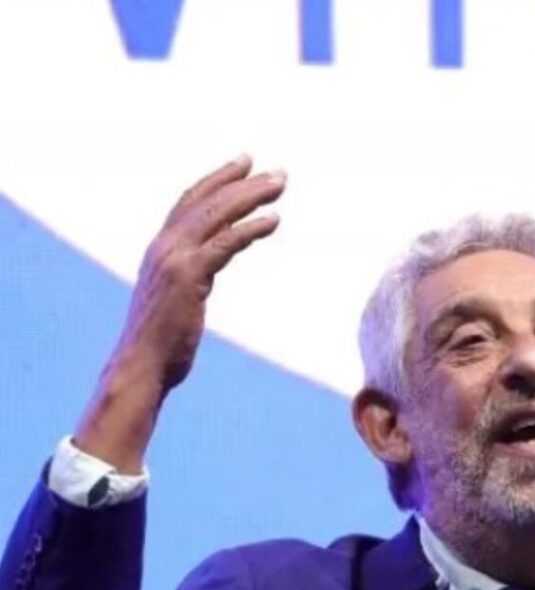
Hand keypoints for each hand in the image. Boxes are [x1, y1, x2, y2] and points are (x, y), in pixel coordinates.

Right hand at [120, 155, 285, 390]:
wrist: (141, 365)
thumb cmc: (160, 344)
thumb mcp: (176, 300)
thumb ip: (189, 279)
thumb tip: (203, 274)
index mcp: (160, 249)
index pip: (190, 203)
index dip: (217, 181)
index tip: (244, 166)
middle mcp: (164, 246)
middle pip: (208, 201)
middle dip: (242, 182)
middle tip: (277, 173)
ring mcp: (174, 258)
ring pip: (217, 215)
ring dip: (251, 196)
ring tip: (280, 185)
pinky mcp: (188, 275)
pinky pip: (225, 242)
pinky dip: (249, 228)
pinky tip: (274, 220)